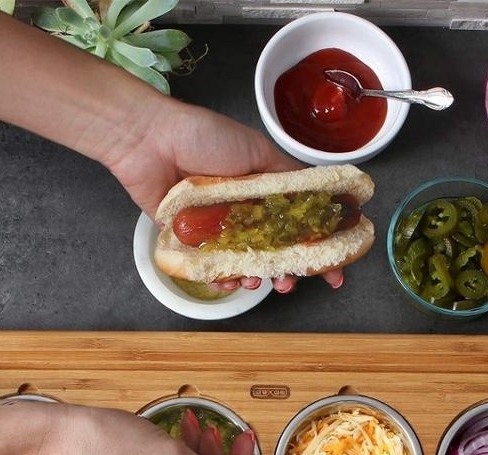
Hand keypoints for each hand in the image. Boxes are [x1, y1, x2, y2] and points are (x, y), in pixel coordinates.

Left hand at [106, 98, 344, 291]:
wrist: (152, 142)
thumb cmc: (204, 137)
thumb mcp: (257, 152)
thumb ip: (288, 177)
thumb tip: (323, 192)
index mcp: (263, 191)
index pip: (297, 224)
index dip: (318, 247)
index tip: (335, 269)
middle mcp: (243, 212)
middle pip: (273, 251)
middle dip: (287, 271)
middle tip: (291, 283)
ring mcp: (218, 229)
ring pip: (244, 264)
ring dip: (255, 277)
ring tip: (257, 280)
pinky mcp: (191, 241)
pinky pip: (211, 268)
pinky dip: (222, 278)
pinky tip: (227, 281)